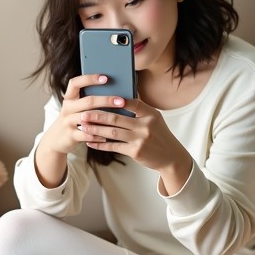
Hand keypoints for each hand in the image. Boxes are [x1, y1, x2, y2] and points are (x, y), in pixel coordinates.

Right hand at [33, 74, 131, 186]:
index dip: (89, 79)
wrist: (55, 140)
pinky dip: (97, 135)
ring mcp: (68, 122)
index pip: (75, 83)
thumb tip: (114, 91)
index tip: (105, 78)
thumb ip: (89, 100)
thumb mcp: (76, 108)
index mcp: (69, 98)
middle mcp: (67, 108)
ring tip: (119, 117)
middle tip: (121, 101)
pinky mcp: (70, 135)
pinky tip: (107, 135)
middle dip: (106, 100)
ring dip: (104, 118)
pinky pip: (86, 134)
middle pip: (88, 101)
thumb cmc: (73, 120)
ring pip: (88, 118)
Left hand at [78, 95, 193, 195]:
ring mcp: (140, 139)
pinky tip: (91, 142)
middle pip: (117, 118)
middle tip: (84, 113)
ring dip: (96, 129)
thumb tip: (120, 98)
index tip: (98, 97)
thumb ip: (140, 110)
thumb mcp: (155, 120)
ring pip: (113, 132)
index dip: (114, 100)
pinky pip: (114, 146)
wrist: (171, 157)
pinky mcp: (135, 151)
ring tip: (84, 126)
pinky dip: (101, 144)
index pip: (131, 103)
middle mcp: (145, 125)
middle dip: (98, 115)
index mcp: (150, 114)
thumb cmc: (159, 136)